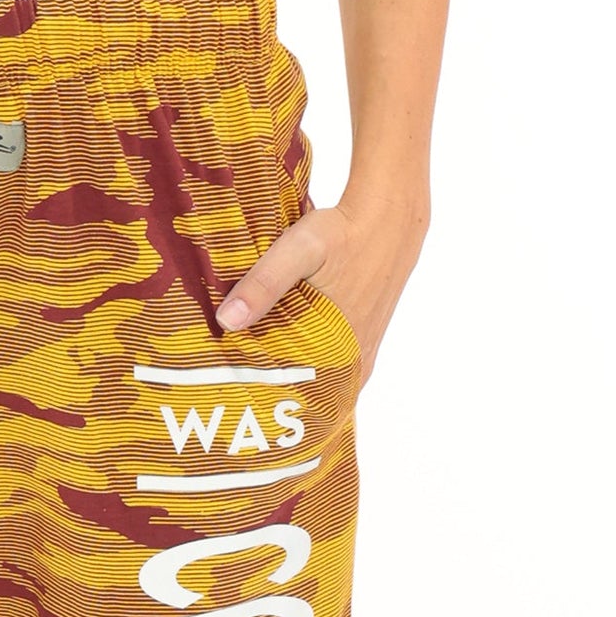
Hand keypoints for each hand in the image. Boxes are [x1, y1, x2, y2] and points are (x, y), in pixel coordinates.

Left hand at [215, 190, 427, 381]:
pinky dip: (309, 363)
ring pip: (320, 379)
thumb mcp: (298, 251)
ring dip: (290, 377)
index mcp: (340, 352)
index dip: (262, 398)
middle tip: (231, 386)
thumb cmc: (343, 234)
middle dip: (271, 391)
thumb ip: (264, 284)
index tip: (229, 394)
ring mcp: (362, 352)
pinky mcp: (364, 338)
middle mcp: (355, 362)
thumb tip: (227, 321)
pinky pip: (333, 364)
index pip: (295, 396)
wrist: (389, 218)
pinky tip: (283, 353)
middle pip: (307, 392)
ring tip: (250, 373)